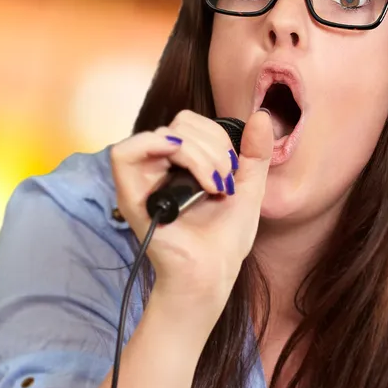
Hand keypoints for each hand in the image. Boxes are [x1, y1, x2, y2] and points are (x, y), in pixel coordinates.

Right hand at [110, 109, 272, 323]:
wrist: (213, 272)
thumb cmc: (226, 236)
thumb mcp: (250, 187)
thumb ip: (255, 152)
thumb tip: (262, 115)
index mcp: (181, 162)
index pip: (190, 123)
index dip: (216, 135)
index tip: (232, 171)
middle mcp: (158, 167)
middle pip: (179, 124)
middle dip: (213, 148)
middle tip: (224, 184)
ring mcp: (142, 180)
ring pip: (162, 134)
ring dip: (198, 154)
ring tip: (213, 187)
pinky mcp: (129, 195)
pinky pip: (126, 152)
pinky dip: (162, 150)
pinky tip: (191, 174)